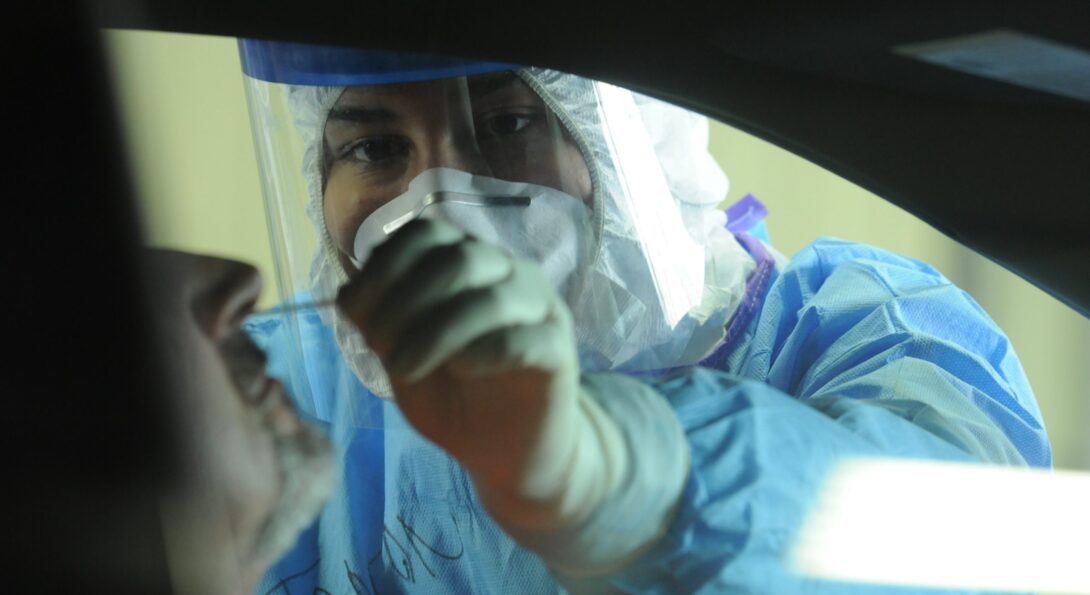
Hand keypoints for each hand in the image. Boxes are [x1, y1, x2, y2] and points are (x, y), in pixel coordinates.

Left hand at [336, 219, 582, 502]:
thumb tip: (350, 293)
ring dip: (435, 332)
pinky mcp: (560, 351)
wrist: (509, 454)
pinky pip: (525, 338)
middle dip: (406, 300)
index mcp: (467, 264)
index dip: (384, 266)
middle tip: (380, 349)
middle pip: (459, 257)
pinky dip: (483, 351)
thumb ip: (381, 324)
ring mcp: (541, 310)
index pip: (427, 234)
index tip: (355, 311)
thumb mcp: (403, 358)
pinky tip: (461, 371)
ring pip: (492, 297)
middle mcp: (508, 274)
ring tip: (403, 370)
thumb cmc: (456, 399)